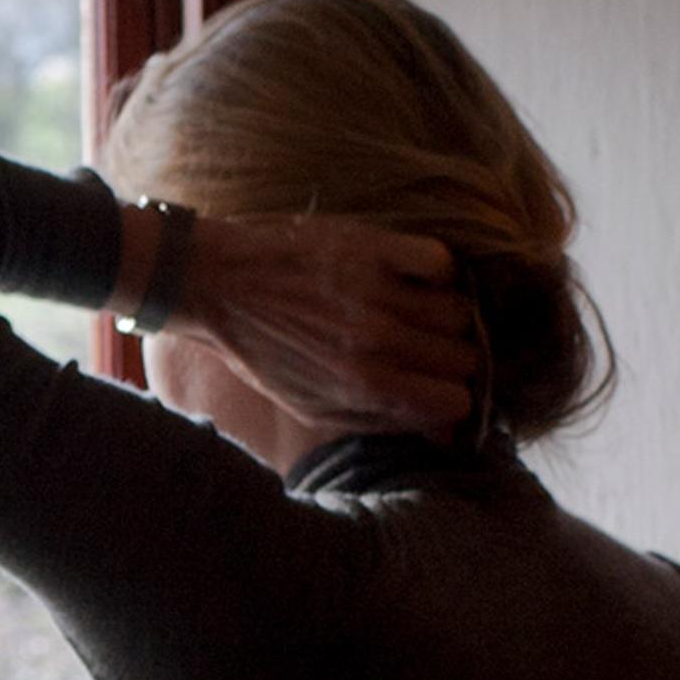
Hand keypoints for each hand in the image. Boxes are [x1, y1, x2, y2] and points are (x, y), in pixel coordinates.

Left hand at [165, 214, 481, 437]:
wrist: (214, 284)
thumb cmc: (262, 353)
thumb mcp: (312, 406)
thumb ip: (381, 421)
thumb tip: (446, 433)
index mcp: (363, 386)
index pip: (455, 400)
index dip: (450, 395)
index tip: (435, 385)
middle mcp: (377, 340)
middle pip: (465, 355)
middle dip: (450, 358)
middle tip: (424, 349)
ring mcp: (377, 291)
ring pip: (461, 310)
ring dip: (445, 315)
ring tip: (416, 312)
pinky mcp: (372, 246)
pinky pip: (441, 261)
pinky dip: (435, 271)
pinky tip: (409, 278)